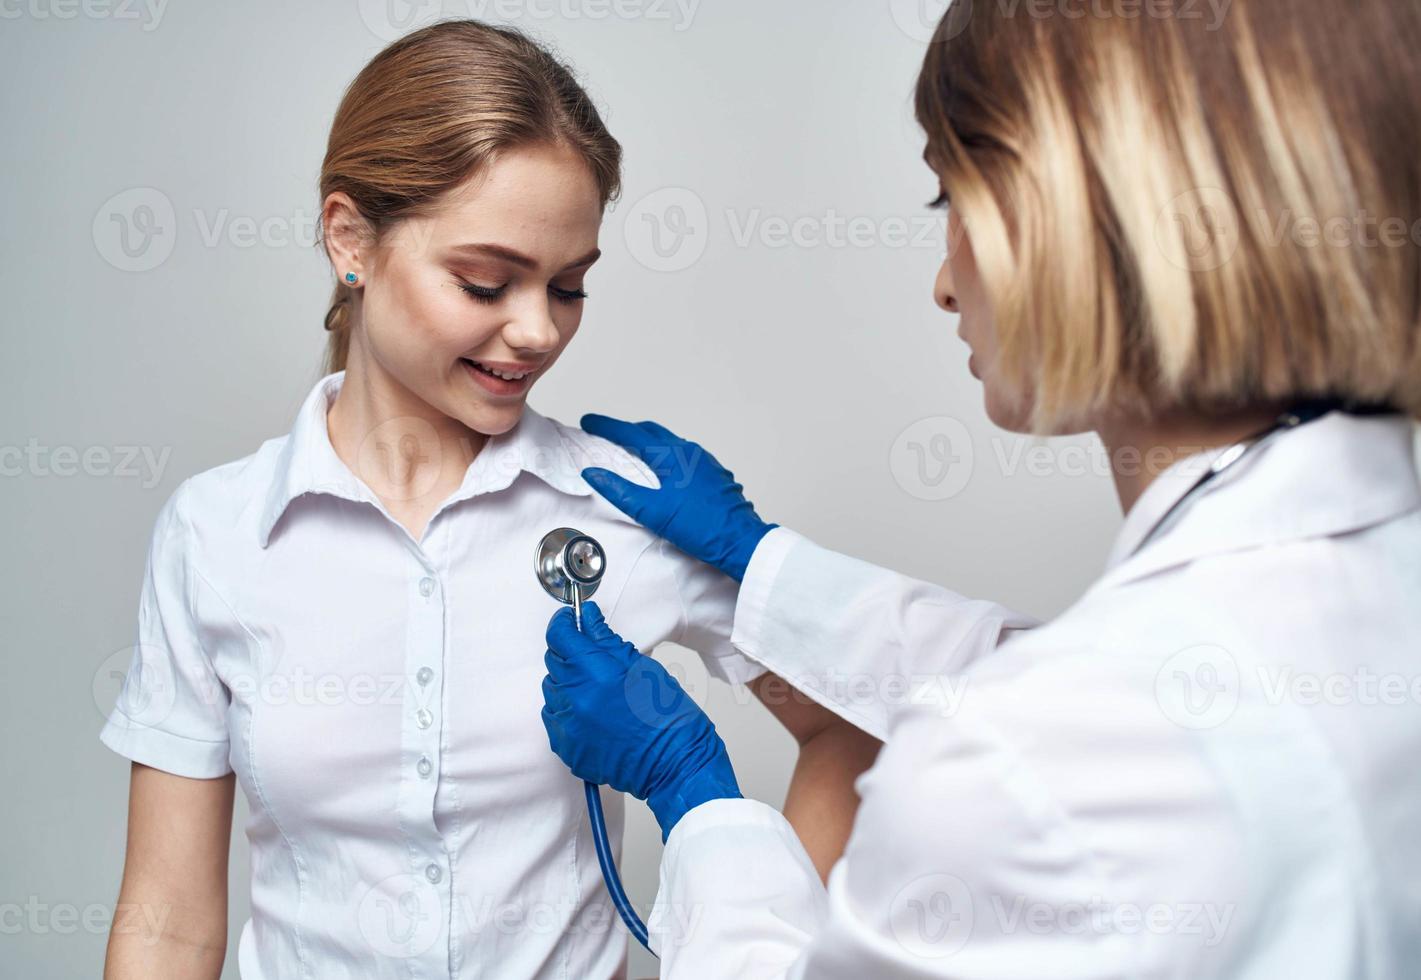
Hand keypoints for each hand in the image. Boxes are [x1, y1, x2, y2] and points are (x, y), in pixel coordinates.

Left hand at [541, 601, 741, 840]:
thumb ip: (606, 641)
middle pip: (554, 661)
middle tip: (594, 659)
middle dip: (570, 654)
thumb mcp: (642, 667)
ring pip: (552, 690)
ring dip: (569, 684)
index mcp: (596, 673)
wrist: (674, 765)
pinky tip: (593, 714)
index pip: (560, 636)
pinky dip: (568, 711)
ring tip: (599, 692)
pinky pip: (555, 718)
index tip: (572, 621)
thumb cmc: (668, 717)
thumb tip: (588, 619)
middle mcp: (576, 699)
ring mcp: (568, 726)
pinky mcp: (566, 747)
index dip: (564, 623)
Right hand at [580, 414, 775, 581]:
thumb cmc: (700, 528)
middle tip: (606, 433)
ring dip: (647, 441)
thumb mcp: (651, 511)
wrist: (740, 541)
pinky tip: (664, 469)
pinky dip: (666, 454)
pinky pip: (685, 455)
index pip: (631, 433)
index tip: (589, 420)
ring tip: (631, 448)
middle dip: (626, 430)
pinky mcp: (714, 474)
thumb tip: (593, 473)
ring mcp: (705, 461)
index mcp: (671, 455)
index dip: (606, 425)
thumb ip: (619, 490)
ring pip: (669, 442)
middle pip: (650, 431)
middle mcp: (689, 451)